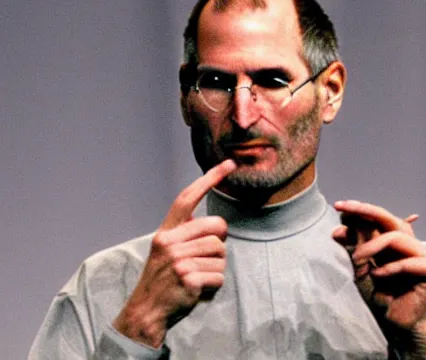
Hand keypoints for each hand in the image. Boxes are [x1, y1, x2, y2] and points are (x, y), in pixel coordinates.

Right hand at [113, 159, 236, 347]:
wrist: (146, 312)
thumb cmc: (163, 278)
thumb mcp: (166, 250)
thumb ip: (185, 233)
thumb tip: (215, 225)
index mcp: (166, 232)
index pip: (187, 197)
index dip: (209, 179)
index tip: (229, 164)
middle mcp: (170, 242)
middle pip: (216, 226)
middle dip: (220, 240)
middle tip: (207, 256)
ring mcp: (178, 260)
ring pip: (221, 251)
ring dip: (216, 266)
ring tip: (199, 274)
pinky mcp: (188, 278)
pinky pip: (219, 275)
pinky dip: (214, 285)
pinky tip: (199, 289)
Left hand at [332, 200, 425, 357]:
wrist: (392, 321)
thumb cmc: (377, 292)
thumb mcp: (359, 267)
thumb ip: (353, 247)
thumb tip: (338, 228)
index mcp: (391, 238)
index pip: (376, 217)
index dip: (358, 209)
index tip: (338, 206)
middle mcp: (406, 241)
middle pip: (388, 218)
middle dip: (364, 211)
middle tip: (344, 209)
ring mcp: (420, 254)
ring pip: (395, 236)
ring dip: (372, 246)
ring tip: (357, 259)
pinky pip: (409, 261)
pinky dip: (390, 268)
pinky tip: (378, 276)